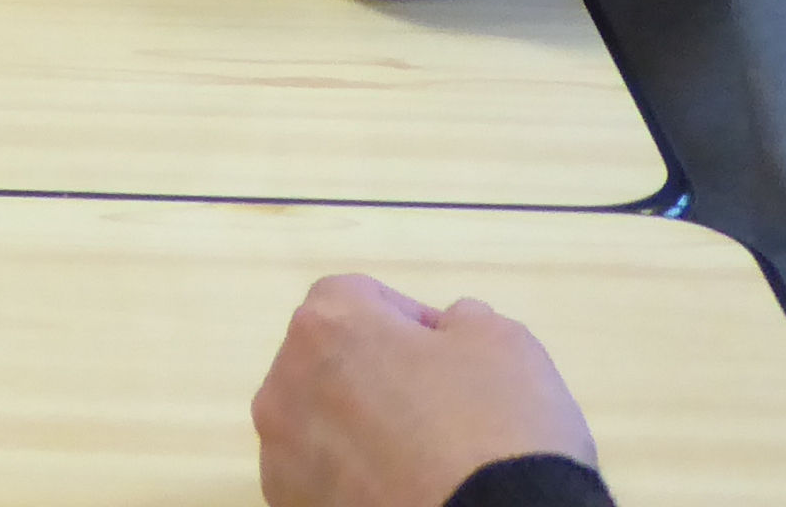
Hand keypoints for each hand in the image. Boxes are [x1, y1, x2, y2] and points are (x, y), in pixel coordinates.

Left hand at [252, 275, 596, 506]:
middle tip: (440, 410)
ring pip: (320, 425)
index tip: (452, 356)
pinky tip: (403, 492)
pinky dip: (354, 480)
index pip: (357, 298)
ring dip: (361, 431)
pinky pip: (321, 479)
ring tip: (423, 461)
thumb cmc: (494, 431)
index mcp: (325, 326)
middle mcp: (284, 387)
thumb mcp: (504, 345)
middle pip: (330, 363)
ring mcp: (281, 458)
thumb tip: (447, 330)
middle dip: (378, 376)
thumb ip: (463, 320)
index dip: (410, 321)